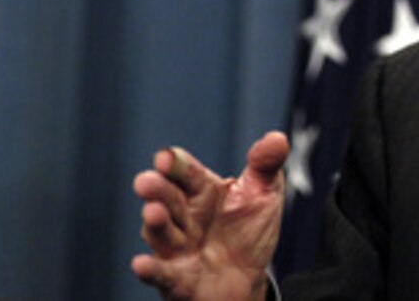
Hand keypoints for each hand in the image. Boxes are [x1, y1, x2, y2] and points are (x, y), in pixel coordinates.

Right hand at [131, 131, 289, 299]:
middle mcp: (183, 217)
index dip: (175, 164)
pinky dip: (151, 270)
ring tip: (153, 212)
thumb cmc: (249, 232)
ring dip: (155, 223)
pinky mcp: (176, 280)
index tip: (167, 157)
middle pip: (168, 199)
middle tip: (147, 181)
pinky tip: (141, 264)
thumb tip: (277, 138)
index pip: (186, 173)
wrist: (246, 281)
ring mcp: (176, 248)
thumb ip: (266, 165)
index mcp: (201, 191)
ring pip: (161, 233)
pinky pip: (162, 275)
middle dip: (157, 190)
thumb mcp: (264, 193)